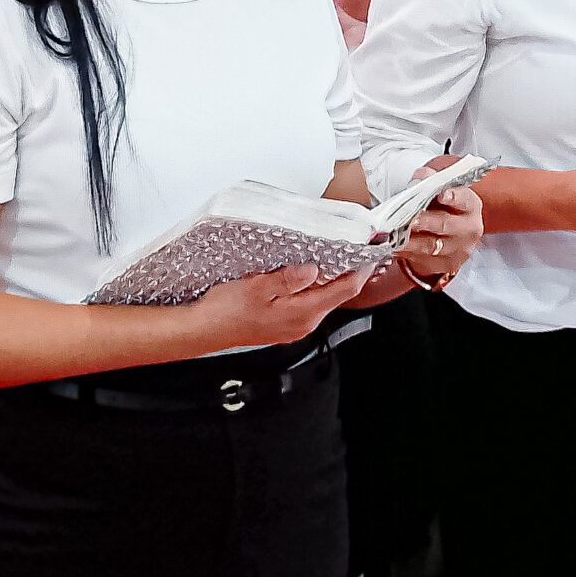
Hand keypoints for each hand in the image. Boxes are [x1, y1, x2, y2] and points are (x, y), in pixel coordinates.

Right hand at [192, 263, 371, 351]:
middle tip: (352, 246)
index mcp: (303, 313)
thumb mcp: (257, 287)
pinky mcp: (285, 324)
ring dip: (329, 278)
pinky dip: (313, 287)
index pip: (345, 290)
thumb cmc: (226, 311)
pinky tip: (305, 273)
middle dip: (347, 271)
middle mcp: (304, 323)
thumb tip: (313, 270)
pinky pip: (309, 302)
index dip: (361, 269)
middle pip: (337, 294)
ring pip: (323, 298)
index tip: (370, 251)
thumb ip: (288, 279)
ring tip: (331, 254)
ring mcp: (295, 325)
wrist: (204, 329)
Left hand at [394, 186, 482, 289]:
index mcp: (470, 206)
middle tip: (409, 219)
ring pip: (432, 246)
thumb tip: (421, 176)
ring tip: (394, 234)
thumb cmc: (444, 209)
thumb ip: (430, 182)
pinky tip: (394, 246)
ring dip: (411, 241)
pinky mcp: (447, 265)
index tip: (441, 194)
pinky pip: (424, 259)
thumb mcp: (441, 192)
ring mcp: (459, 249)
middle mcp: (469, 229)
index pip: (463, 200)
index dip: (453, 196)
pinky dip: (406, 253)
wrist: (451, 235)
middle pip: (445, 225)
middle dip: (425, 221)